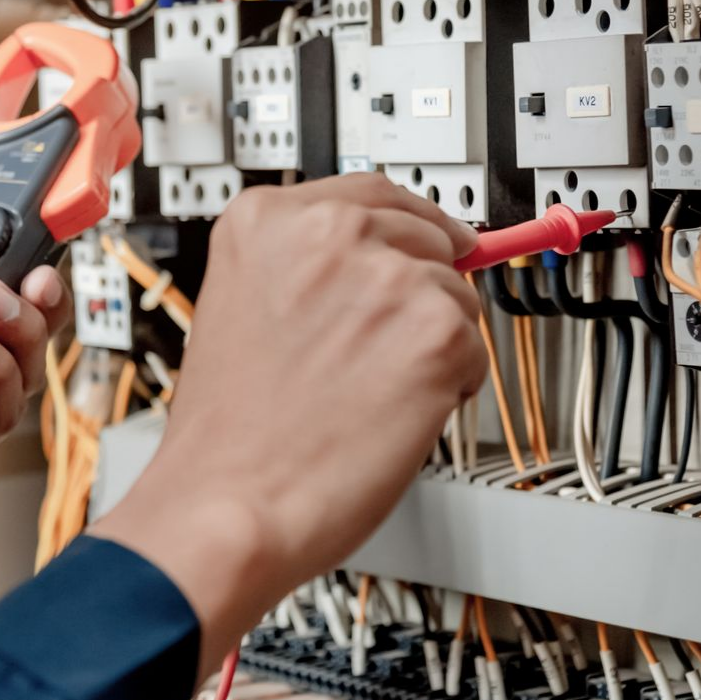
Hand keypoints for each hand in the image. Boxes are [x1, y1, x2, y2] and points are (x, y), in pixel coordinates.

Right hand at [92, 172, 485, 676]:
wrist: (227, 507)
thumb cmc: (231, 430)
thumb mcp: (245, 303)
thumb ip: (310, 263)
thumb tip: (390, 252)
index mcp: (269, 217)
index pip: (374, 192)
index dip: (408, 225)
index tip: (429, 237)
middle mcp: (329, 232)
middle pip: (425, 234)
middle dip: (419, 288)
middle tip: (381, 347)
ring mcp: (385, 277)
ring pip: (455, 291)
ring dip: (431, 339)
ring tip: (371, 388)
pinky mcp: (433, 330)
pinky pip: (473, 346)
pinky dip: (451, 383)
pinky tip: (395, 411)